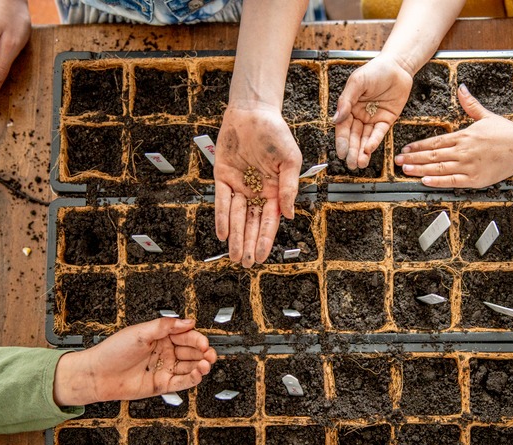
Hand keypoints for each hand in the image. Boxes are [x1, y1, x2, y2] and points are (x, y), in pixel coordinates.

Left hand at [53, 318, 216, 406]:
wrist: (97, 375)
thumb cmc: (112, 352)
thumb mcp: (140, 332)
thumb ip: (165, 326)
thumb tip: (187, 321)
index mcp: (161, 337)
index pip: (186, 336)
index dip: (197, 339)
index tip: (203, 342)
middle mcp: (165, 352)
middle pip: (191, 352)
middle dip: (203, 352)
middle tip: (209, 354)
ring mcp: (164, 369)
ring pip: (190, 367)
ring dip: (201, 365)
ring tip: (205, 364)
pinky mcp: (162, 385)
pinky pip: (182, 382)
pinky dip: (193, 378)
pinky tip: (198, 374)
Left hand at [214, 102, 301, 267]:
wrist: (253, 112)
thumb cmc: (276, 134)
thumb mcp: (291, 161)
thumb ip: (289, 188)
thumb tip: (288, 215)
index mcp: (275, 191)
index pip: (269, 220)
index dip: (265, 239)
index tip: (262, 256)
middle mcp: (256, 192)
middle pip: (251, 223)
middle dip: (249, 244)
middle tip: (246, 263)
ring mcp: (239, 186)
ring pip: (237, 217)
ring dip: (235, 237)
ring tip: (234, 256)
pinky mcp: (223, 177)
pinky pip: (222, 201)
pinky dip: (222, 217)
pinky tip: (223, 234)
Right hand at [333, 53, 412, 168]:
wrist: (398, 66)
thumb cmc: (375, 70)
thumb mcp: (357, 82)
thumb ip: (346, 100)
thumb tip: (336, 118)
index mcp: (349, 107)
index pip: (343, 128)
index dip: (342, 141)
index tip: (340, 153)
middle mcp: (360, 115)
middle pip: (354, 136)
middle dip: (352, 151)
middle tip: (351, 164)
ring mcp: (373, 119)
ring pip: (365, 139)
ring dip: (362, 151)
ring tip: (359, 164)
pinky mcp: (386, 120)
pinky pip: (379, 134)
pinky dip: (374, 142)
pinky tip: (369, 150)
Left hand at [394, 85, 512, 187]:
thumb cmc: (507, 133)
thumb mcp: (486, 115)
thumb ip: (470, 104)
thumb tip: (462, 88)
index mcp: (463, 136)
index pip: (435, 141)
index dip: (418, 145)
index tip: (406, 148)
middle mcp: (462, 151)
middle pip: (432, 155)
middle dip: (413, 158)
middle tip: (398, 161)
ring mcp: (468, 166)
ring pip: (438, 168)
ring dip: (420, 169)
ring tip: (406, 170)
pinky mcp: (475, 179)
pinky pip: (452, 181)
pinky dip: (437, 181)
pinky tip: (424, 181)